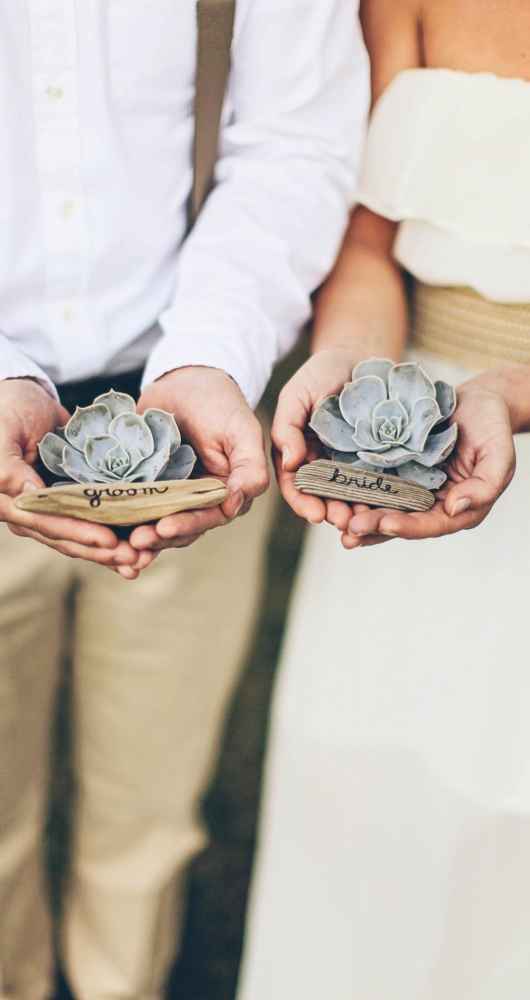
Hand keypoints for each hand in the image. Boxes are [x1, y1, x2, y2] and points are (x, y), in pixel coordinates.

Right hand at [0, 379, 153, 578]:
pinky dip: (117, 532)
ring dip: (113, 550)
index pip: (47, 523)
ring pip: (83, 536)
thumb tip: (28, 497)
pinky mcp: (72, 502)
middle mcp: (31, 514)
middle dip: (102, 551)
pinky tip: (142, 546)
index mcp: (10, 502)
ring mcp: (53, 510)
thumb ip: (8, 468)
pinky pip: (94, 522)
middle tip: (137, 559)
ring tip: (143, 558)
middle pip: (68, 538)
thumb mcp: (2, 434)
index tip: (110, 541)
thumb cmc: (7, 412)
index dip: (78, 534)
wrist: (26, 398)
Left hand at [130, 367, 269, 551]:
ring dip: (142, 537)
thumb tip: (237, 503)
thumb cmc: (218, 402)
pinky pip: (137, 509)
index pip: (209, 517)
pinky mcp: (149, 487)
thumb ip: (249, 467)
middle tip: (136, 541)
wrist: (184, 380)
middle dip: (158, 537)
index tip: (164, 528)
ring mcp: (173, 495)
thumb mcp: (240, 430)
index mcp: (228, 492)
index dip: (187, 525)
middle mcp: (201, 499)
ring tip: (122, 544)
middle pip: (181, 527)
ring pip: (158, 524)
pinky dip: (125, 523)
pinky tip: (108, 530)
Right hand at [272, 349, 365, 529]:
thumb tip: (289, 464)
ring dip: (359, 510)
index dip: (303, 502)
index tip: (315, 515)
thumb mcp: (296, 395)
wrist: (360, 356)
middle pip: (326, 497)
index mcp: (298, 454)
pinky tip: (392, 502)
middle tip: (345, 523)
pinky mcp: (378, 457)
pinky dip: (383, 493)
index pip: (295, 485)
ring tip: (369, 520)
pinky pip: (380, 479)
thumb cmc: (321, 373)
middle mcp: (324, 464)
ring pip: (354, 494)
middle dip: (334, 513)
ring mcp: (352, 463)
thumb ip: (287, 427)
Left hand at [343, 376, 515, 547]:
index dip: (407, 526)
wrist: (480, 401)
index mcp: (457, 509)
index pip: (430, 524)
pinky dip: (356, 489)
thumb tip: (454, 508)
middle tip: (349, 530)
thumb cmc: (493, 429)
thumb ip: (484, 487)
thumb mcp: (499, 457)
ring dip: (360, 516)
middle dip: (374, 527)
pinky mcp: (397, 470)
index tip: (384, 522)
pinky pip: (375, 483)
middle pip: (401, 521)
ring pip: (383, 507)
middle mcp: (431, 505)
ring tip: (335, 519)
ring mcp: (412, 488)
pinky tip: (335, 491)